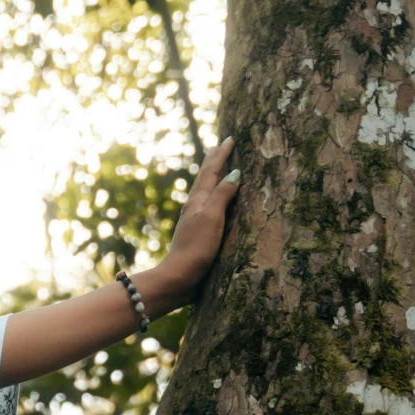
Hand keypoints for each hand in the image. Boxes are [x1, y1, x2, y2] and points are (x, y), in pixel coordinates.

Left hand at [147, 135, 239, 310]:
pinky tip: (214, 199)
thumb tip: (234, 172)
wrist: (180, 276)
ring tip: (219, 165)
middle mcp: (195, 206)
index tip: (229, 139)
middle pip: (205, 177)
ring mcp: (195, 218)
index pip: (211, 171)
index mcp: (198, 200)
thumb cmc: (197, 247)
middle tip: (222, 145)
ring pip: (205, 189)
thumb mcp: (212, 218)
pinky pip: (208, 203)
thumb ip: (222, 195)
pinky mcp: (198, 231)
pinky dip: (214, 193)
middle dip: (215, 160)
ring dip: (213, 175)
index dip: (221, 155)